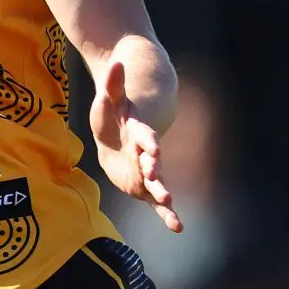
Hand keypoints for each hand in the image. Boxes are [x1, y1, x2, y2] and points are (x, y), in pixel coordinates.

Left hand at [91, 59, 180, 232]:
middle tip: (157, 177)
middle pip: (151, 162)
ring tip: (170, 206)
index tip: (155, 151)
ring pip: (157, 184)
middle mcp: (147, 153)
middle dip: (154, 170)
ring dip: (162, 194)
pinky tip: (179, 227)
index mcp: (138, 132)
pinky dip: (167, 215)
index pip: (145, 136)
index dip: (149, 143)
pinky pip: (156, 202)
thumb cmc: (115, 115)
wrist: (126, 131)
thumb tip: (115, 61)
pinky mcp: (144, 185)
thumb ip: (113, 84)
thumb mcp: (109, 99)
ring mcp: (148, 170)